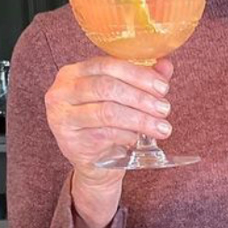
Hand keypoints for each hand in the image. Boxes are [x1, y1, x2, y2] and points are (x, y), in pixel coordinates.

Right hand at [45, 56, 174, 227]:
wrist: (95, 163)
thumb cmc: (107, 125)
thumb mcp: (124, 99)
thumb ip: (142, 80)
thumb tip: (165, 65)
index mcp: (73, 73)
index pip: (107, 65)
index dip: (138, 74)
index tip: (162, 87)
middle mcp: (61, 92)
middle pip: (106, 87)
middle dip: (141, 98)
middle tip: (164, 109)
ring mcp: (62, 117)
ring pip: (108, 112)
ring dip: (140, 119)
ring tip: (161, 127)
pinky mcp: (70, 141)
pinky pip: (105, 134)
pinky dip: (127, 135)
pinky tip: (138, 138)